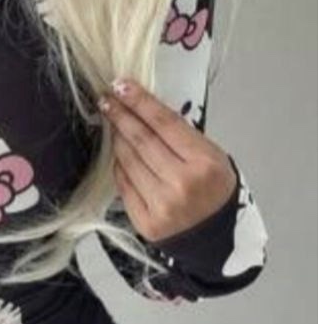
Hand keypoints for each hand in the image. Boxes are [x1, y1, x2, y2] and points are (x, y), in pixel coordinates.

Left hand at [98, 78, 237, 243]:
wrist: (216, 238)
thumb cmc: (214, 190)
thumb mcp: (212, 156)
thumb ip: (180, 137)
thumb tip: (143, 110)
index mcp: (204, 163)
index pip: (164, 123)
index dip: (140, 102)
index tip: (121, 85)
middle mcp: (181, 183)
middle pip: (142, 141)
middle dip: (121, 116)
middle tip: (106, 99)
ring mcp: (161, 204)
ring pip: (129, 161)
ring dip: (117, 138)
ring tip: (112, 123)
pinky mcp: (145, 221)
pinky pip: (124, 184)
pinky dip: (120, 166)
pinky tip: (118, 154)